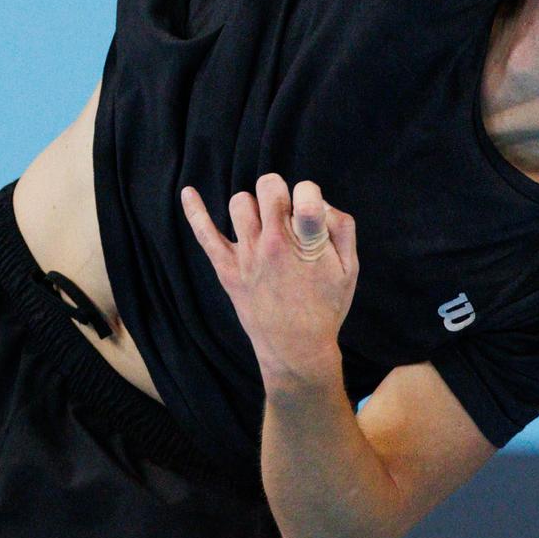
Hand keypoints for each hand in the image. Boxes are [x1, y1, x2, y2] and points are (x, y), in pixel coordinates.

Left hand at [181, 174, 357, 383]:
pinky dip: (194, 211)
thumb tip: (320, 202)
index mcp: (308, 243)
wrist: (296, 350)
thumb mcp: (350, 269)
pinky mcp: (226, 268)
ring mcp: (247, 255)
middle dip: (279, 192)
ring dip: (254, 206)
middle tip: (285, 211)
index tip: (309, 208)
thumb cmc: (325, 307)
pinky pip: (205, 233)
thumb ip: (342, 227)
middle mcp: (275, 243)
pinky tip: (188, 193)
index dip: (309, 193)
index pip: (306, 192)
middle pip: (268, 188)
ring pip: (240, 202)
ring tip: (263, 223)